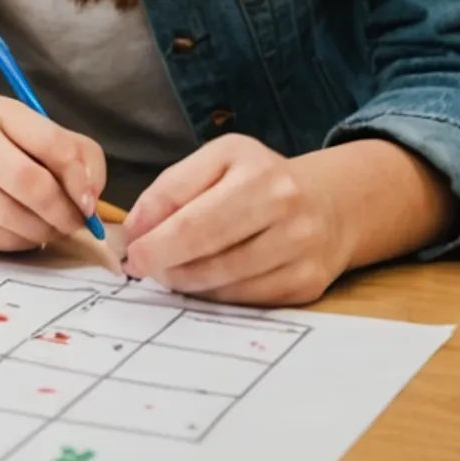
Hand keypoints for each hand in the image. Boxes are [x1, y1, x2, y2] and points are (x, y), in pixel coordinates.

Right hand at [0, 95, 106, 253]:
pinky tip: (15, 230)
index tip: (88, 202)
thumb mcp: (33, 130)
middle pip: (30, 186)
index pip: (53, 145)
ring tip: (45, 226)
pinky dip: (14, 243)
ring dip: (41, 233)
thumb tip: (89, 200)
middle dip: (62, 214)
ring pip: (11, 223)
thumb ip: (76, 155)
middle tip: (72, 223)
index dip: (81, 180)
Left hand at [122, 135, 348, 305]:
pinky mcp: (308, 284)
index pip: (194, 220)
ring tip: (170, 270)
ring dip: (187, 282)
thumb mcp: (216, 161)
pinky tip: (204, 280)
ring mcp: (302, 251)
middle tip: (142, 267)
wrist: (329, 203)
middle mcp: (287, 212)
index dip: (155, 242)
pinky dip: (216, 294)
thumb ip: (170, 189)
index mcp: (258, 175)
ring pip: (226, 282)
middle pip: (211, 255)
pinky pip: (247, 299)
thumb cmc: (258, 179)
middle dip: (166, 265)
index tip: (130, 253)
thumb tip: (136, 229)